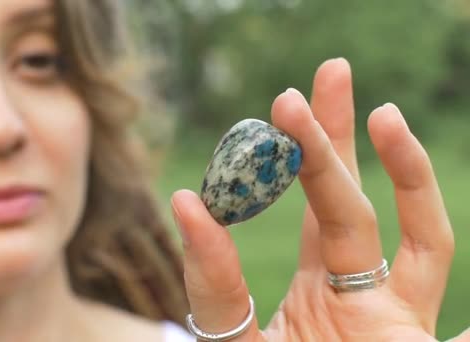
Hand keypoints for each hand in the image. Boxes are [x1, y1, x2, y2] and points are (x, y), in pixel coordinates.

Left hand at [171, 58, 453, 340]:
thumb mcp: (233, 338)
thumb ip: (215, 287)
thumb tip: (184, 202)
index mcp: (312, 294)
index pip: (306, 215)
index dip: (279, 178)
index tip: (256, 130)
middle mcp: (357, 300)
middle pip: (351, 207)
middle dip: (335, 144)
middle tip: (323, 75)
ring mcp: (395, 325)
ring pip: (412, 239)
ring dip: (406, 175)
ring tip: (382, 114)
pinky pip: (457, 324)